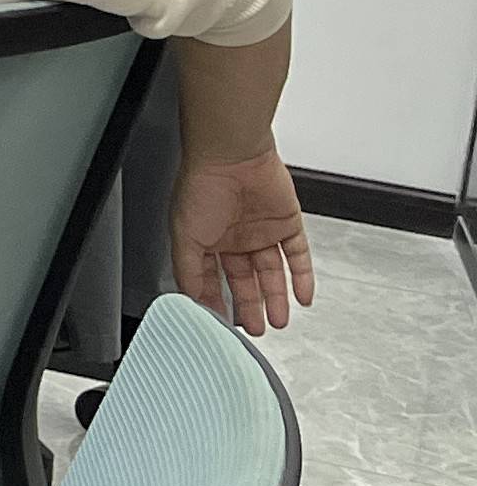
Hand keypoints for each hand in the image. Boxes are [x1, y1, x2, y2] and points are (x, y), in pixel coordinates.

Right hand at [172, 151, 315, 333]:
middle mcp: (234, 237)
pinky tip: (302, 297)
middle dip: (249, 306)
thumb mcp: (184, 236)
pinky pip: (298, 256)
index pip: (211, 278)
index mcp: (206, 239)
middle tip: (254, 329)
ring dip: (275, 298)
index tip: (220, 322)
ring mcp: (262, 231)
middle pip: (245, 279)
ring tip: (278, 322)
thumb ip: (188, 271)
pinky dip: (302, 277)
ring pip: (271, 272)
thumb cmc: (201, 186)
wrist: (233, 156)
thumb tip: (191, 299)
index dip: (216, 300)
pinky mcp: (287, 224)